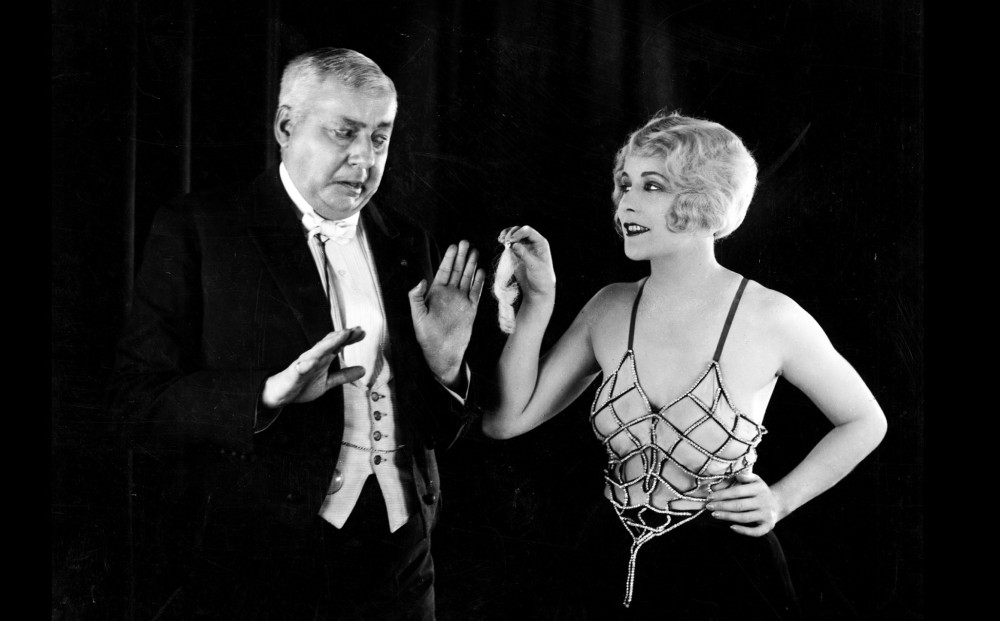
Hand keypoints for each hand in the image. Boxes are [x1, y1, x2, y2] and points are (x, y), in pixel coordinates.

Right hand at [261, 328, 366, 407]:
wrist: (279, 396)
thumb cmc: (302, 386)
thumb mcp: (327, 382)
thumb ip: (343, 375)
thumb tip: (363, 370)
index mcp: (322, 359)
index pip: (336, 345)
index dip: (349, 338)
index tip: (362, 332)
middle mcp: (313, 358)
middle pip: (328, 344)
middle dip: (341, 336)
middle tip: (355, 329)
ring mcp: (302, 365)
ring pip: (316, 352)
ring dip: (328, 343)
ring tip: (341, 336)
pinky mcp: (292, 375)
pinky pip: (299, 369)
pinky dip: (305, 365)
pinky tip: (311, 361)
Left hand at [407, 240, 485, 386]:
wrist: (443, 354)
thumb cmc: (427, 337)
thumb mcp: (417, 316)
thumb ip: (416, 297)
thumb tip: (421, 280)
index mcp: (435, 294)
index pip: (443, 271)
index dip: (448, 259)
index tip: (453, 246)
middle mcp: (449, 295)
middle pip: (456, 271)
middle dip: (461, 257)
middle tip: (466, 242)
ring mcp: (461, 301)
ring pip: (467, 278)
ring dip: (470, 265)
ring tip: (474, 252)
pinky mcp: (470, 309)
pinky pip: (475, 292)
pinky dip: (478, 282)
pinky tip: (480, 271)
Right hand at [497, 226, 555, 298]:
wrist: (537, 289)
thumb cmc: (541, 278)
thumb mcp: (534, 266)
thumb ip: (524, 254)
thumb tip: (514, 244)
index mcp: (540, 243)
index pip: (528, 232)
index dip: (518, 233)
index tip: (510, 240)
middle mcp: (532, 242)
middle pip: (520, 231)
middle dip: (511, 233)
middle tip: (505, 241)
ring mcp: (524, 247)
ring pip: (514, 235)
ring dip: (506, 235)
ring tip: (501, 239)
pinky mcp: (517, 253)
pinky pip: (510, 243)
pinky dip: (505, 241)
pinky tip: (500, 241)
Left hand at [705, 471, 783, 536]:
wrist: (778, 503)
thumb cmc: (758, 490)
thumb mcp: (752, 479)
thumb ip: (736, 479)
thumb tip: (716, 486)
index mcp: (759, 488)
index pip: (737, 491)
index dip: (722, 494)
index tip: (709, 497)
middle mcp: (764, 501)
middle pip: (739, 505)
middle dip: (722, 506)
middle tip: (708, 507)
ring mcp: (767, 514)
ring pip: (744, 517)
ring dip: (728, 517)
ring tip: (714, 515)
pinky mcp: (769, 526)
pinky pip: (756, 531)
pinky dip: (744, 531)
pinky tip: (732, 527)